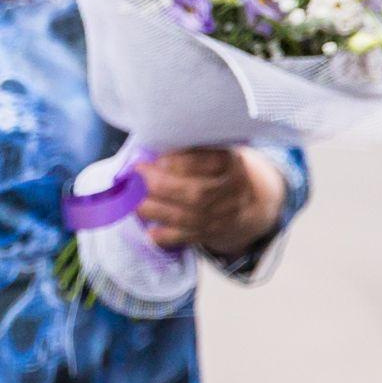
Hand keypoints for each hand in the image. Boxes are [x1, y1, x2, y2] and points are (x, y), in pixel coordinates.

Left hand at [139, 147, 286, 256]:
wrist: (249, 202)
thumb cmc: (217, 168)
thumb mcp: (215, 150)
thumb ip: (190, 147)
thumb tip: (149, 145)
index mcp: (231, 164)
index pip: (214, 162)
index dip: (184, 162)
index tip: (158, 158)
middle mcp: (231, 191)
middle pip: (197, 194)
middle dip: (162, 186)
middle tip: (136, 176)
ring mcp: (223, 216)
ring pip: (188, 217)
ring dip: (155, 210)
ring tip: (132, 200)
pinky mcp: (211, 233)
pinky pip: (186, 238)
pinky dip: (164, 235)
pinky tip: (148, 229)